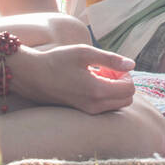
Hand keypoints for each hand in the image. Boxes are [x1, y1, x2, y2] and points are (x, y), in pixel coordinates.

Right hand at [11, 44, 136, 113]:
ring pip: (117, 105)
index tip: (111, 65)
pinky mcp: (82, 111)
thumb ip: (111, 59)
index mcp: (97, 92)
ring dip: (114, 89)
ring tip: (98, 74)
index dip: (126, 75)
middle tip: (107, 70)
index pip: (130, 89)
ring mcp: (88, 111)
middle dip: (123, 83)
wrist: (32, 76)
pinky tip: (91, 81)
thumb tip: (132, 65)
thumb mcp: (84, 53)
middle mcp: (95, 106)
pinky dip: (105, 95)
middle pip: (127, 100)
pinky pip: (105, 107)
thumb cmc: (57, 61)